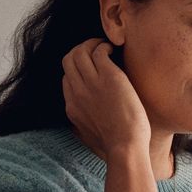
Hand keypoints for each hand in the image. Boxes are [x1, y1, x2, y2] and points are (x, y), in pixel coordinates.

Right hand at [61, 38, 150, 158]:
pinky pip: (98, 51)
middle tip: (96, 50)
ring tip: (106, 47)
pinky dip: (104, 46)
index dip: (77, 70)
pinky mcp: (108, 77)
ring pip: (79, 51)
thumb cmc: (116, 146)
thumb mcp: (91, 137)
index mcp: (72, 107)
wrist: (125, 147)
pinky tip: (114, 50)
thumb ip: (86, 125)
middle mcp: (77, 92)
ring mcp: (91, 84)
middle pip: (68, 60)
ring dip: (92, 44)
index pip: (66, 78)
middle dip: (80, 50)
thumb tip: (89, 124)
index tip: (91, 69)